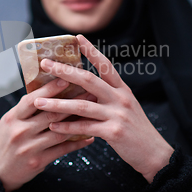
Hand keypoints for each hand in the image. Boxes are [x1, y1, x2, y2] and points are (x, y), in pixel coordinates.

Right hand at [0, 78, 94, 191]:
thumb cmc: (6, 142)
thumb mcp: (10, 121)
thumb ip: (26, 109)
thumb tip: (47, 91)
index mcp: (12, 117)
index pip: (32, 100)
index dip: (49, 89)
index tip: (65, 79)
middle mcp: (20, 131)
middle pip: (50, 114)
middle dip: (72, 102)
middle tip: (89, 92)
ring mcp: (29, 147)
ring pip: (59, 131)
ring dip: (78, 122)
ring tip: (93, 112)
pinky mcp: (38, 161)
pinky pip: (62, 149)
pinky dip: (77, 142)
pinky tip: (88, 137)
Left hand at [34, 34, 173, 182]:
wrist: (154, 153)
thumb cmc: (135, 130)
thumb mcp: (125, 107)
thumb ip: (108, 96)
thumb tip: (82, 89)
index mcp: (122, 89)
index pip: (106, 65)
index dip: (91, 51)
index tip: (77, 38)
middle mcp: (120, 98)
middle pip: (88, 80)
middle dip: (64, 71)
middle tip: (45, 64)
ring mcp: (117, 114)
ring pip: (82, 105)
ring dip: (57, 104)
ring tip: (38, 102)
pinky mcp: (113, 132)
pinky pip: (85, 127)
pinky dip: (67, 128)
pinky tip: (53, 126)